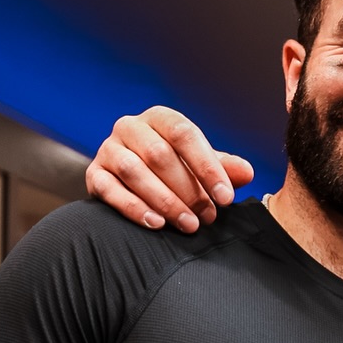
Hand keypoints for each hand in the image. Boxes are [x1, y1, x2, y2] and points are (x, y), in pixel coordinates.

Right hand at [85, 106, 253, 233]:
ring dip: (164, 201)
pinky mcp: (95, 175)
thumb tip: (247, 172)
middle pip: (159, 154)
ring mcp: (108, 150)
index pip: (184, 134)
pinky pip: (110, 190)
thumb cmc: (173, 169)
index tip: (226, 197)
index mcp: (159, 118)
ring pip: (134, 171)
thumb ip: (223, 168)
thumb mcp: (199, 166)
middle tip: (208, 217)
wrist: (130, 181)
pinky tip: (157, 224)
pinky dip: (134, 208)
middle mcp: (130, 127)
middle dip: (188, 189)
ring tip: (189, 225)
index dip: (207, 166)